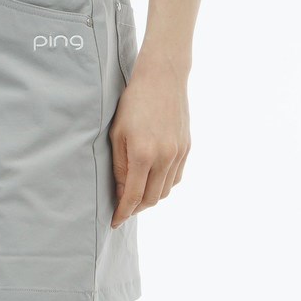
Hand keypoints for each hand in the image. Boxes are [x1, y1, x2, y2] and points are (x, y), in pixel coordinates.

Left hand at [109, 55, 190, 227]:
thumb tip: (120, 193)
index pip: (133, 197)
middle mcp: (164, 157)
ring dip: (150, 199)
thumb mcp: (117, 134)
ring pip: (165, 192)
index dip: (123, 213)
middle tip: (123, 209)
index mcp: (143, 154)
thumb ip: (119, 167)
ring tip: (137, 196)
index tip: (114, 222)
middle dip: (136, 209)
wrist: (162, 77)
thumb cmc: (133, 103)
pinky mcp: (186, 148)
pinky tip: (152, 181)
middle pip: (151, 199)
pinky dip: (163, 186)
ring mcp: (178, 153)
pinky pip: (175, 178)